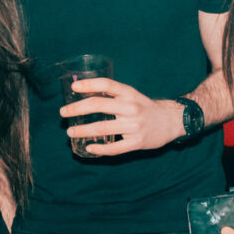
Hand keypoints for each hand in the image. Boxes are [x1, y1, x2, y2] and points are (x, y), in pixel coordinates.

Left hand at [63, 76, 180, 154]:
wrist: (170, 121)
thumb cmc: (144, 108)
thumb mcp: (132, 96)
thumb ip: (112, 95)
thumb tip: (83, 95)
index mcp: (129, 93)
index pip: (106, 84)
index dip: (88, 84)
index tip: (73, 87)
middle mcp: (131, 107)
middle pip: (98, 105)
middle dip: (76, 109)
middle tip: (63, 112)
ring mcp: (134, 126)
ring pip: (102, 128)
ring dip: (83, 130)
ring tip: (70, 132)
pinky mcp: (137, 142)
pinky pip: (114, 148)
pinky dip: (99, 149)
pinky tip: (88, 147)